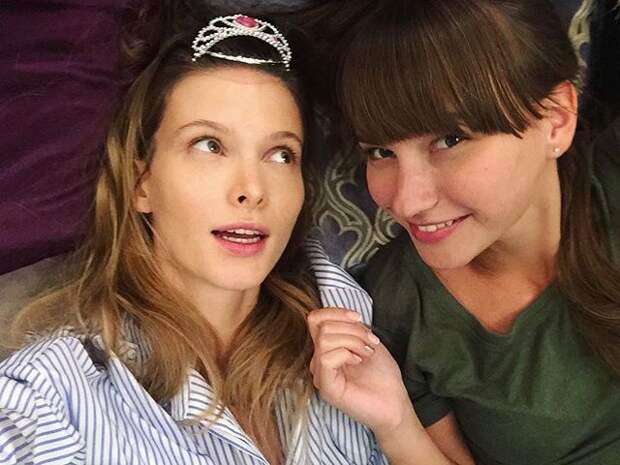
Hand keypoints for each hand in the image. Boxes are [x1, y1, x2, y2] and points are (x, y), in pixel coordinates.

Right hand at [307, 308, 414, 435]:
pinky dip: (346, 354)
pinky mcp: (326, 387)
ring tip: (366, 353)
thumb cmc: (383, 375)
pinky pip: (326, 358)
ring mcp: (321, 374)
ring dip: (352, 341)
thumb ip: (351, 327)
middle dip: (352, 329)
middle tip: (370, 343)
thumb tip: (342, 316)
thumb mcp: (367, 340)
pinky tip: (358, 362)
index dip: (336, 312)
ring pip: (324, 340)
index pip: (315, 319)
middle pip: (322, 326)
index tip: (358, 318)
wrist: (394, 403)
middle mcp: (319, 360)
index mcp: (327, 348)